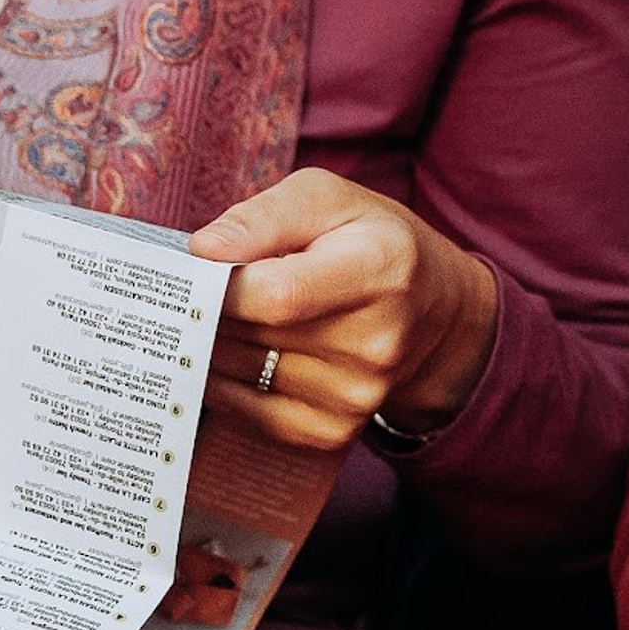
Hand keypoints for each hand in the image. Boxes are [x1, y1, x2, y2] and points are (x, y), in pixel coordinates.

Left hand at [191, 167, 498, 453]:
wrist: (436, 311)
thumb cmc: (371, 241)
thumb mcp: (329, 199)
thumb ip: (263, 217)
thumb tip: (202, 250)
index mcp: (380, 267)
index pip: (277, 294)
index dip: (222, 283)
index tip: (198, 267)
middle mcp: (376, 341)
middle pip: (254, 335)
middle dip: (208, 310)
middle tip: (192, 289)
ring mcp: (358, 394)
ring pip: (242, 374)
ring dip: (210, 346)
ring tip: (211, 315)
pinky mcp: (336, 430)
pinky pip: (249, 412)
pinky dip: (225, 381)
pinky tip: (230, 352)